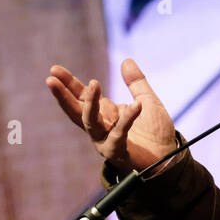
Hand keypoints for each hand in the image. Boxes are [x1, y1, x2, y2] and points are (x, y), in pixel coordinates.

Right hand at [46, 58, 182, 175]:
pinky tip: (136, 104)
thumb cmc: (155, 133)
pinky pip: (120, 133)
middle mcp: (101, 127)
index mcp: (104, 114)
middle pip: (76, 110)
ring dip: (90, 103)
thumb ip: (136, 83)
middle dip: (63, 95)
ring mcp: (106, 140)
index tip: (54, 70)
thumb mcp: (147, 100)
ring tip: (94, 83)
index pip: (81, 97)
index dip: (69, 84)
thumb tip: (126, 60)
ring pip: (91, 122)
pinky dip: (128, 118)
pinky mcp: (119, 151)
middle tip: (51, 80)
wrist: (169, 159)